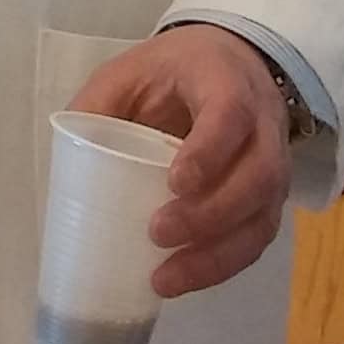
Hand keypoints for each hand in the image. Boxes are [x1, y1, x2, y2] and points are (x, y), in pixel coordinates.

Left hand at [72, 26, 293, 298]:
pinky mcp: (271, 198)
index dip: (208, 152)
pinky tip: (187, 279)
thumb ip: (99, 104)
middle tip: (158, 233)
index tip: (174, 184)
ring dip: (218, 255)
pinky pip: (258, 237)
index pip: (230, 114)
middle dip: (210, 215)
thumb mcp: (130, 71)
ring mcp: (275, 163)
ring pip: (263, 216)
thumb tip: (68, 158)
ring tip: (167, 279)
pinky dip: (225, 264)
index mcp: (225, 81)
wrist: (230, 64)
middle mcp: (263, 124)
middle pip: (258, 175)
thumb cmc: (173, 72)